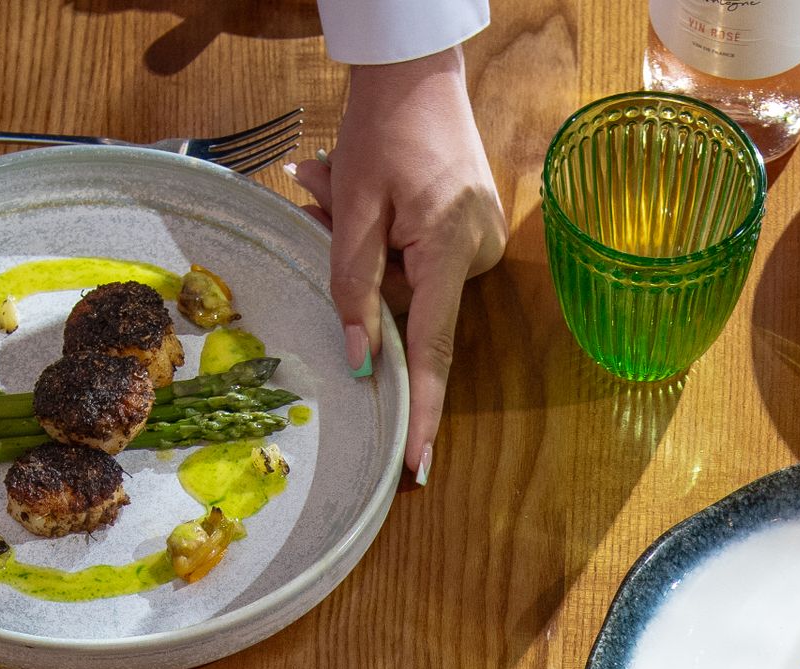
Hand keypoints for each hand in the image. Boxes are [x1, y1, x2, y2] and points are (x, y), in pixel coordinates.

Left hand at [296, 49, 503, 481]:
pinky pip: (421, 263)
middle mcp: (478, 253)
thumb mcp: (353, 202)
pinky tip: (356, 188)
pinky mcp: (473, 235)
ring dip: (363, 249)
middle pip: (409, 308)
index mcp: (451, 246)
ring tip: (329, 182)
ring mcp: (482, 245)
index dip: (421, 409)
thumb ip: (353, 287)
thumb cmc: (382, 126)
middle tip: (317, 197)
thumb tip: (358, 362)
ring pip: (410, 285)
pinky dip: (383, 239)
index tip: (416, 464)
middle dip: (358, 276)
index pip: (431, 348)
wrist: (418, 73)